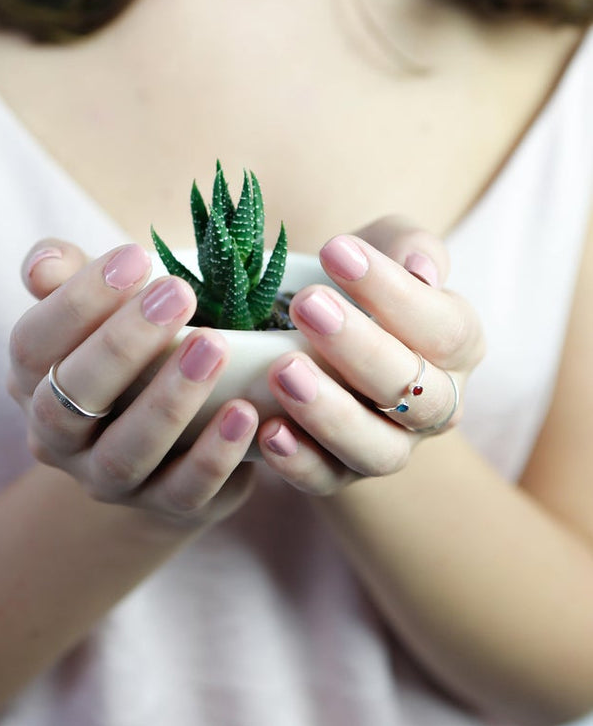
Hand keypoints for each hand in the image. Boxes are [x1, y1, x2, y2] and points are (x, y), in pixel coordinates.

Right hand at [8, 240, 258, 526]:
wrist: (161, 443)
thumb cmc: (130, 355)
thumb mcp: (99, 311)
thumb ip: (67, 278)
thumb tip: (41, 266)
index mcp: (34, 383)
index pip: (32, 345)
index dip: (76, 302)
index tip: (134, 258)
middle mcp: (58, 440)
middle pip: (70, 402)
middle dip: (123, 345)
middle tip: (178, 294)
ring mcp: (109, 480)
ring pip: (127, 451)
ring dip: (170, 400)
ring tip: (214, 349)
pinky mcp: (164, 506)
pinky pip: (184, 491)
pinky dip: (213, 456)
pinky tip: (245, 414)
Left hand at [258, 216, 484, 492]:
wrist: (324, 342)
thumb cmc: (358, 289)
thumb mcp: (383, 250)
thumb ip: (407, 245)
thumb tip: (419, 267)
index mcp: (457, 347)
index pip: (443, 327)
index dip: (393, 292)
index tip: (336, 251)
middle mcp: (435, 406)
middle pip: (412, 392)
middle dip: (358, 348)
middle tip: (306, 305)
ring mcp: (391, 446)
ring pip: (376, 449)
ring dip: (330, 413)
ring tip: (283, 370)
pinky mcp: (342, 474)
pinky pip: (327, 480)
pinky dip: (299, 462)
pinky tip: (267, 430)